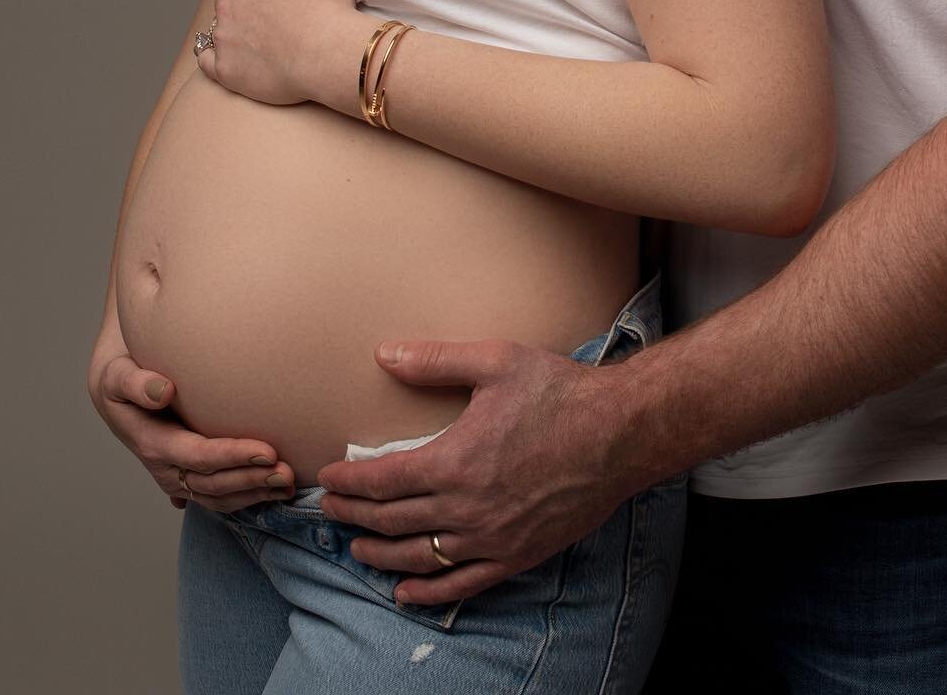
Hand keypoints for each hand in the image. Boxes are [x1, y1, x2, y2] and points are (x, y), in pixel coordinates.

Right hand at [89, 348, 295, 512]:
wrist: (118, 389)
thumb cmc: (121, 376)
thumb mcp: (117, 375)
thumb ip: (135, 383)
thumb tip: (163, 391)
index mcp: (153, 444)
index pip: (199, 456)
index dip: (233, 457)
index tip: (268, 451)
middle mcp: (166, 468)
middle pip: (214, 484)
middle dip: (252, 480)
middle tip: (288, 472)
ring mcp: (177, 477)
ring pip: (218, 497)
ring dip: (254, 494)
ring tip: (289, 485)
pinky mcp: (189, 476)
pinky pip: (219, 496)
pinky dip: (247, 496)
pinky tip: (274, 491)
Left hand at [197, 0, 357, 105]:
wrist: (327, 51)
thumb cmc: (325, 5)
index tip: (278, 0)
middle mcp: (227, 5)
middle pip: (229, 4)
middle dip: (245, 10)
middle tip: (272, 23)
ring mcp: (224, 38)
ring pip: (220, 32)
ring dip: (235, 36)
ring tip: (261, 47)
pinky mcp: (225, 70)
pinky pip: (207, 63)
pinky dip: (216, 61)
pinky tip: (231, 62)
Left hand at [316, 338, 648, 604]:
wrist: (619, 434)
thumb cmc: (559, 392)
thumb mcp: (495, 361)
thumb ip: (436, 361)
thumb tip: (385, 354)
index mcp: (453, 460)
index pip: (381, 480)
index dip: (348, 483)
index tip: (327, 479)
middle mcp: (464, 508)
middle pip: (391, 521)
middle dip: (353, 517)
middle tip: (331, 511)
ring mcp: (490, 538)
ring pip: (418, 557)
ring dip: (379, 554)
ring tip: (357, 548)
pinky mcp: (515, 556)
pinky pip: (460, 584)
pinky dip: (427, 592)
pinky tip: (405, 591)